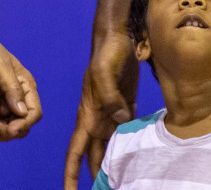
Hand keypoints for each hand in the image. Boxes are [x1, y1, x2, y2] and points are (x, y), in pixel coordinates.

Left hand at [0, 32, 41, 141]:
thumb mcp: (1, 66)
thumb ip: (12, 87)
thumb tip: (22, 112)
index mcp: (25, 87)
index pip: (34, 113)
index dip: (24, 123)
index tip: (11, 129)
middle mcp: (16, 99)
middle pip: (20, 125)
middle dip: (8, 131)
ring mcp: (2, 106)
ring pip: (6, 130)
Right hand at [64, 30, 136, 187]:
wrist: (117, 36)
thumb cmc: (107, 53)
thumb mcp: (104, 73)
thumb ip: (111, 98)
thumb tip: (121, 120)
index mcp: (87, 116)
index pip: (75, 152)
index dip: (71, 174)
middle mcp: (97, 119)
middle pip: (95, 156)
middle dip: (97, 177)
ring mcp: (112, 113)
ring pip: (111, 146)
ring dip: (115, 163)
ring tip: (123, 182)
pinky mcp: (127, 105)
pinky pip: (127, 130)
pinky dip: (130, 145)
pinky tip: (139, 157)